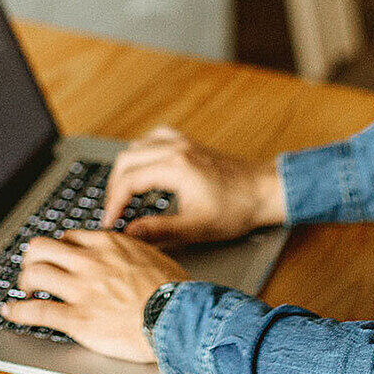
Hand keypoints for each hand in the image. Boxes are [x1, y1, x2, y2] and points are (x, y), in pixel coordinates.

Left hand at [0, 230, 187, 361]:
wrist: (177, 318)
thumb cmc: (173, 291)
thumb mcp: (153, 255)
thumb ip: (132, 250)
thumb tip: (129, 248)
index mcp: (107, 244)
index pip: (69, 236)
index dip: (60, 248)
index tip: (58, 257)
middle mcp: (89, 261)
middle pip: (41, 247)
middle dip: (32, 258)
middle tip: (33, 269)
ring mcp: (81, 289)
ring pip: (35, 273)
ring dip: (24, 282)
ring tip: (23, 289)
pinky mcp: (78, 318)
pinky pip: (37, 310)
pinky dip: (18, 311)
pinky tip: (10, 311)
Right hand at [102, 126, 285, 246]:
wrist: (264, 191)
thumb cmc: (237, 210)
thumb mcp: (197, 228)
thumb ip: (159, 231)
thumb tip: (129, 234)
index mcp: (175, 167)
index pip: (128, 181)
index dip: (113, 204)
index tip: (109, 224)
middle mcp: (175, 148)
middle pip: (126, 161)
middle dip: (114, 188)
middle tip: (113, 212)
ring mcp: (181, 142)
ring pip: (137, 148)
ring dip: (125, 171)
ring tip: (124, 196)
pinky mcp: (188, 143)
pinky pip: (153, 139)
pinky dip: (141, 154)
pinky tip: (143, 168)